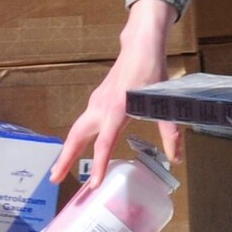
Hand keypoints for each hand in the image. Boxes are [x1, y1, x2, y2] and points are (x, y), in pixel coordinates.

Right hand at [54, 0, 180, 188]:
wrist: (140, 48)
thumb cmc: (152, 72)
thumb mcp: (164, 104)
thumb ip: (170, 132)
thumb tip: (176, 158)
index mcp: (117, 110)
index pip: (104, 144)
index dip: (99, 165)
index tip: (93, 184)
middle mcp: (101, 107)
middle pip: (77, 137)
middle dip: (65, 158)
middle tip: (55, 179)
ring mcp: (96, 102)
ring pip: (77, 130)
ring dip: (67, 149)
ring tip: (61, 169)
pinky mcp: (97, 100)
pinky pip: (83, 122)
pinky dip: (77, 138)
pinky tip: (79, 147)